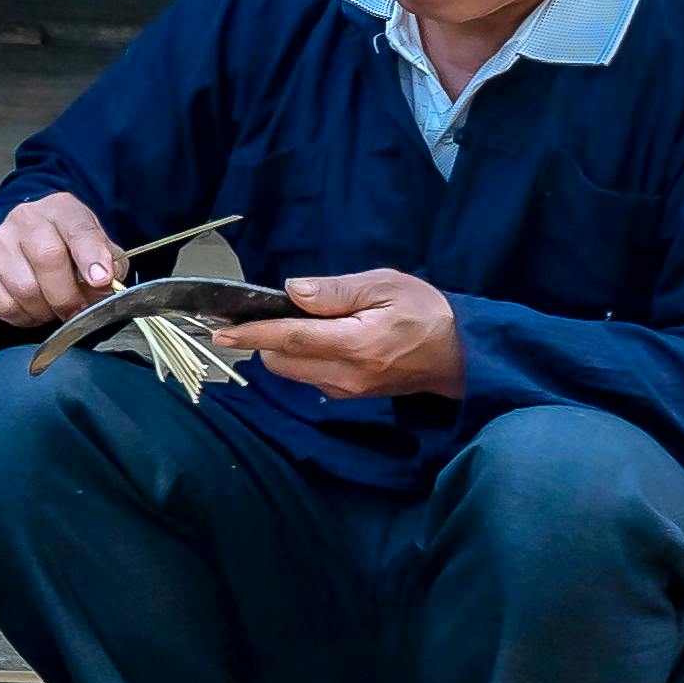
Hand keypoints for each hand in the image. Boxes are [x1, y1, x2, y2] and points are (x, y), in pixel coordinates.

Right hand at [0, 193, 123, 328]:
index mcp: (61, 210)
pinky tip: (32, 307)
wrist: (28, 235)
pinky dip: (23, 316)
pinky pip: (4, 305)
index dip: (90, 257)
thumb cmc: (65, 243)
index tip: (101, 280)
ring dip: (44, 310)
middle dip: (67, 296)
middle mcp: (25, 219)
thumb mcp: (97, 243)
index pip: (78, 230)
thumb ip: (109, 263)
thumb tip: (106, 285)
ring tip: (53, 307)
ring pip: (24, 289)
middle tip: (77, 312)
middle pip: (47, 261)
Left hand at [227, 268, 460, 400]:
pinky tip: (323, 340)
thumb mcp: (385, 286)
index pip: (290, 339)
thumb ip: (335, 291)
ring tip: (307, 323)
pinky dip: (303, 359)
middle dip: (267, 339)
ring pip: (292, 372)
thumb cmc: (427, 312)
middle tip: (278, 311)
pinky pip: (310, 378)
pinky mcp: (350, 396)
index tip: (220, 332)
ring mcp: (346, 391)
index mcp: (354, 345)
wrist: (463, 355)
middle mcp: (345, 375)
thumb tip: (291, 291)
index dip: (252, 335)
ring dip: (285, 350)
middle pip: (281, 361)